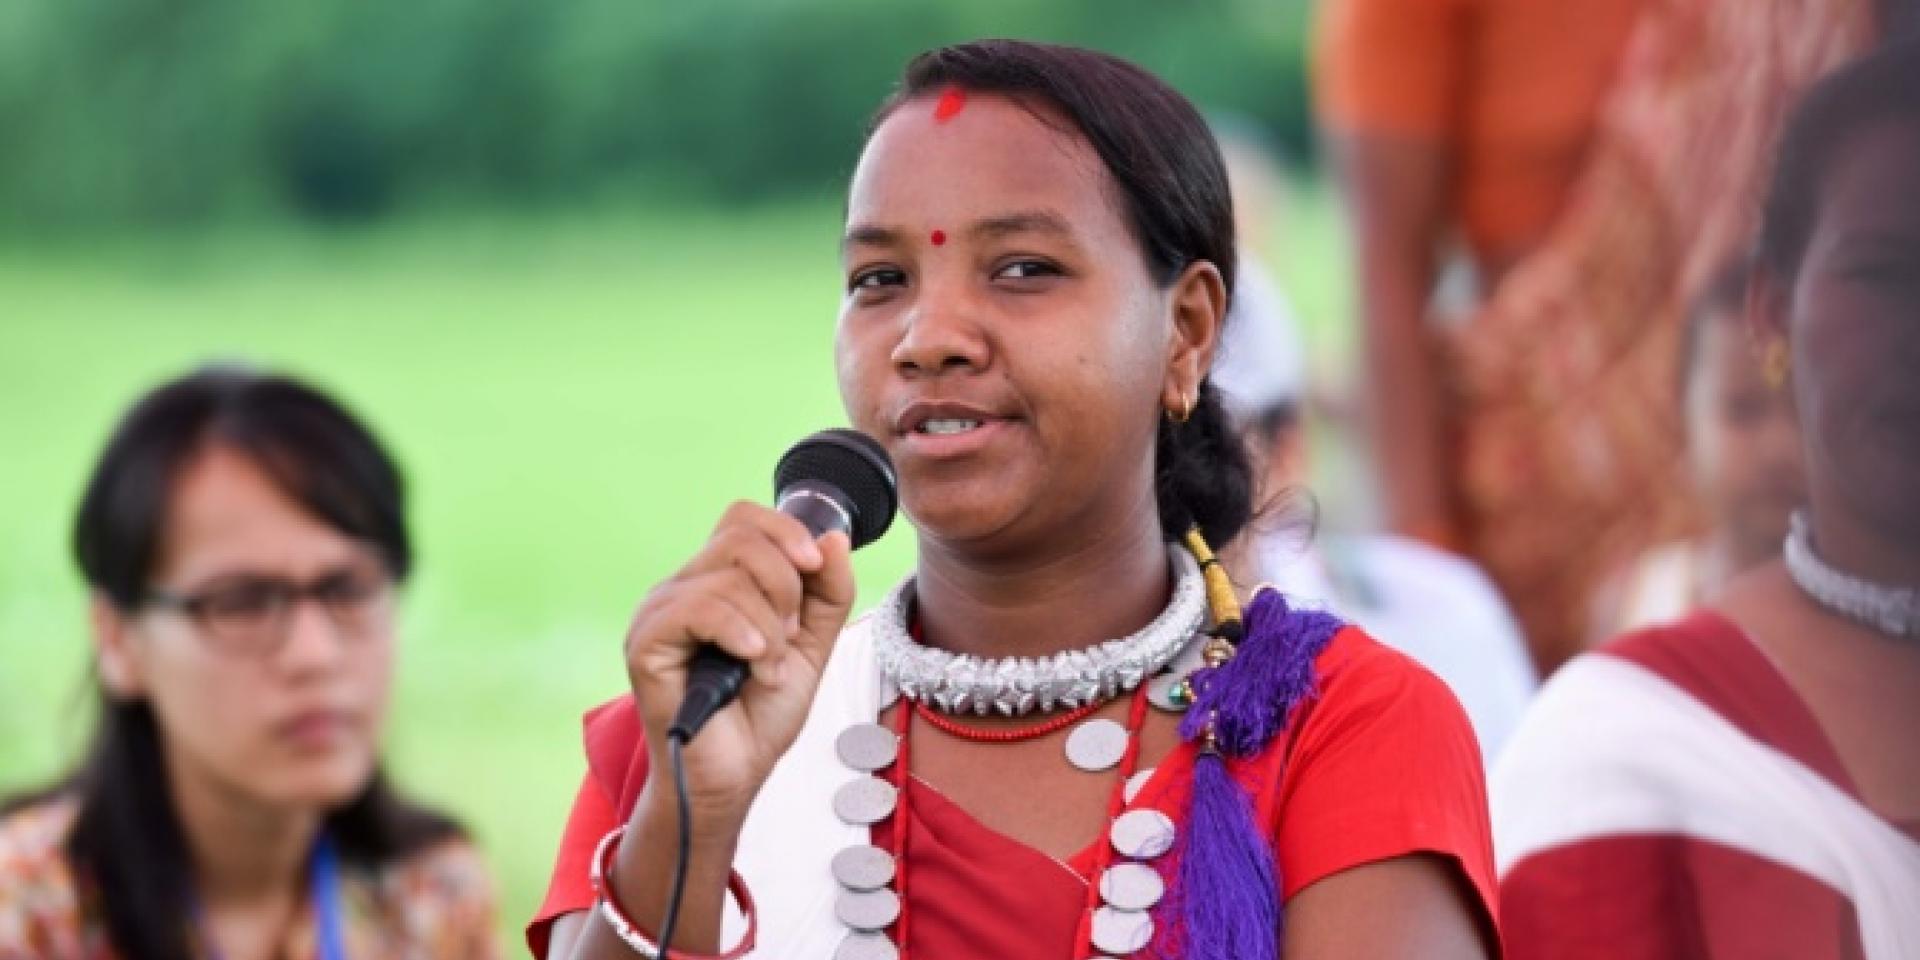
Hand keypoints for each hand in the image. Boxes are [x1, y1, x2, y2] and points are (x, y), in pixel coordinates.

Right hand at [623, 501, 856, 828]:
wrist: (735, 774)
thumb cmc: (762, 713)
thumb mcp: (813, 644)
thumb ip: (829, 592)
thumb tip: (834, 536)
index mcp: (715, 580)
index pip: (742, 518)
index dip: (785, 531)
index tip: (814, 566)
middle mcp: (681, 587)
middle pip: (741, 538)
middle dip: (785, 586)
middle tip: (787, 636)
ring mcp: (659, 613)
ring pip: (728, 577)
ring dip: (768, 628)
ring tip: (767, 668)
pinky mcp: (646, 643)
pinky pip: (699, 608)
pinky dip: (741, 634)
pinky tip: (752, 664)